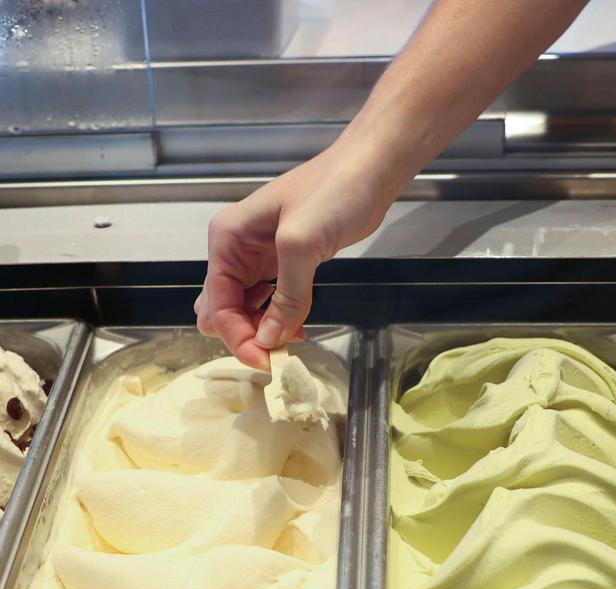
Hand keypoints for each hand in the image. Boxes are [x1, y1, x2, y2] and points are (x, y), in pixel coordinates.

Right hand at [196, 137, 392, 369]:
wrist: (368, 171)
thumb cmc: (333, 191)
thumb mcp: (301, 243)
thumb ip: (286, 295)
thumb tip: (270, 339)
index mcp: (227, 239)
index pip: (216, 303)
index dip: (236, 336)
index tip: (264, 359)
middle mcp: (237, 249)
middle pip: (224, 309)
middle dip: (245, 335)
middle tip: (277, 353)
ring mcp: (260, 257)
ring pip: (246, 308)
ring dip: (262, 329)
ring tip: (292, 341)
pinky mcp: (286, 262)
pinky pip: (271, 300)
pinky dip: (279, 318)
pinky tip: (298, 326)